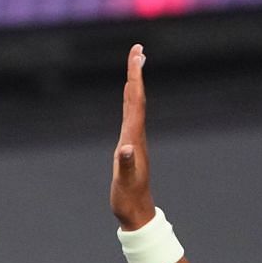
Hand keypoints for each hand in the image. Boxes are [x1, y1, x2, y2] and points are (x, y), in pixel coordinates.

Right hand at [110, 44, 156, 229]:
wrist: (137, 212)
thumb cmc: (128, 199)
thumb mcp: (124, 183)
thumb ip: (124, 165)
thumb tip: (125, 149)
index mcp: (133, 138)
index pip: (135, 101)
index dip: (135, 77)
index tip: (137, 55)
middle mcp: (136, 135)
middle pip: (136, 97)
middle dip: (135, 72)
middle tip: (137, 50)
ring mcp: (134, 140)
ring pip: (134, 105)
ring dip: (134, 83)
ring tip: (135, 65)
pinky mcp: (130, 146)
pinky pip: (130, 116)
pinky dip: (129, 101)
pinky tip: (129, 96)